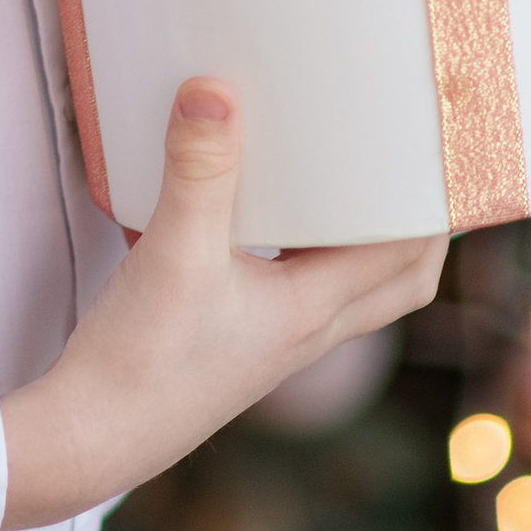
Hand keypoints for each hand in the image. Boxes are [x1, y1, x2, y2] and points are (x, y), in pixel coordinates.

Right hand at [0, 80, 443, 529]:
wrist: (89, 440)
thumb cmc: (142, 362)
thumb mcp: (173, 252)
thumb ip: (197, 170)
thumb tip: (214, 91)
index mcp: (313, 311)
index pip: (406, 255)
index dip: (435, 208)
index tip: (441, 152)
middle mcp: (305, 331)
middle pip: (396, 281)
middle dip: (417, 226)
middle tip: (411, 167)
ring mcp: (270, 344)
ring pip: (344, 288)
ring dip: (357, 239)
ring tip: (341, 181)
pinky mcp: (232, 345)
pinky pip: (289, 292)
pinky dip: (294, 252)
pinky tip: (247, 220)